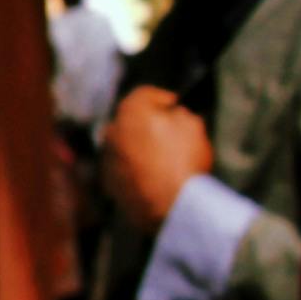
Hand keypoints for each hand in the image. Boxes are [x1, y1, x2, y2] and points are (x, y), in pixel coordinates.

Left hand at [100, 87, 213, 228]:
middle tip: (169, 133)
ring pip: (124, 144)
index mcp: (130, 111)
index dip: (162, 98)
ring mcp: (107, 158)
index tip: (174, 106)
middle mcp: (112, 131)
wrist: (172, 205)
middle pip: (131, 120)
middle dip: (147, 124)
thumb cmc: (184, 159)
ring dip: (138, 147)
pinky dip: (133, 169)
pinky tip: (152, 176)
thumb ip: (180, 114)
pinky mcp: (108, 182)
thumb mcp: (193, 125)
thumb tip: (174, 115)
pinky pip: (122, 168)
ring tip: (161, 158)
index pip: (144, 94)